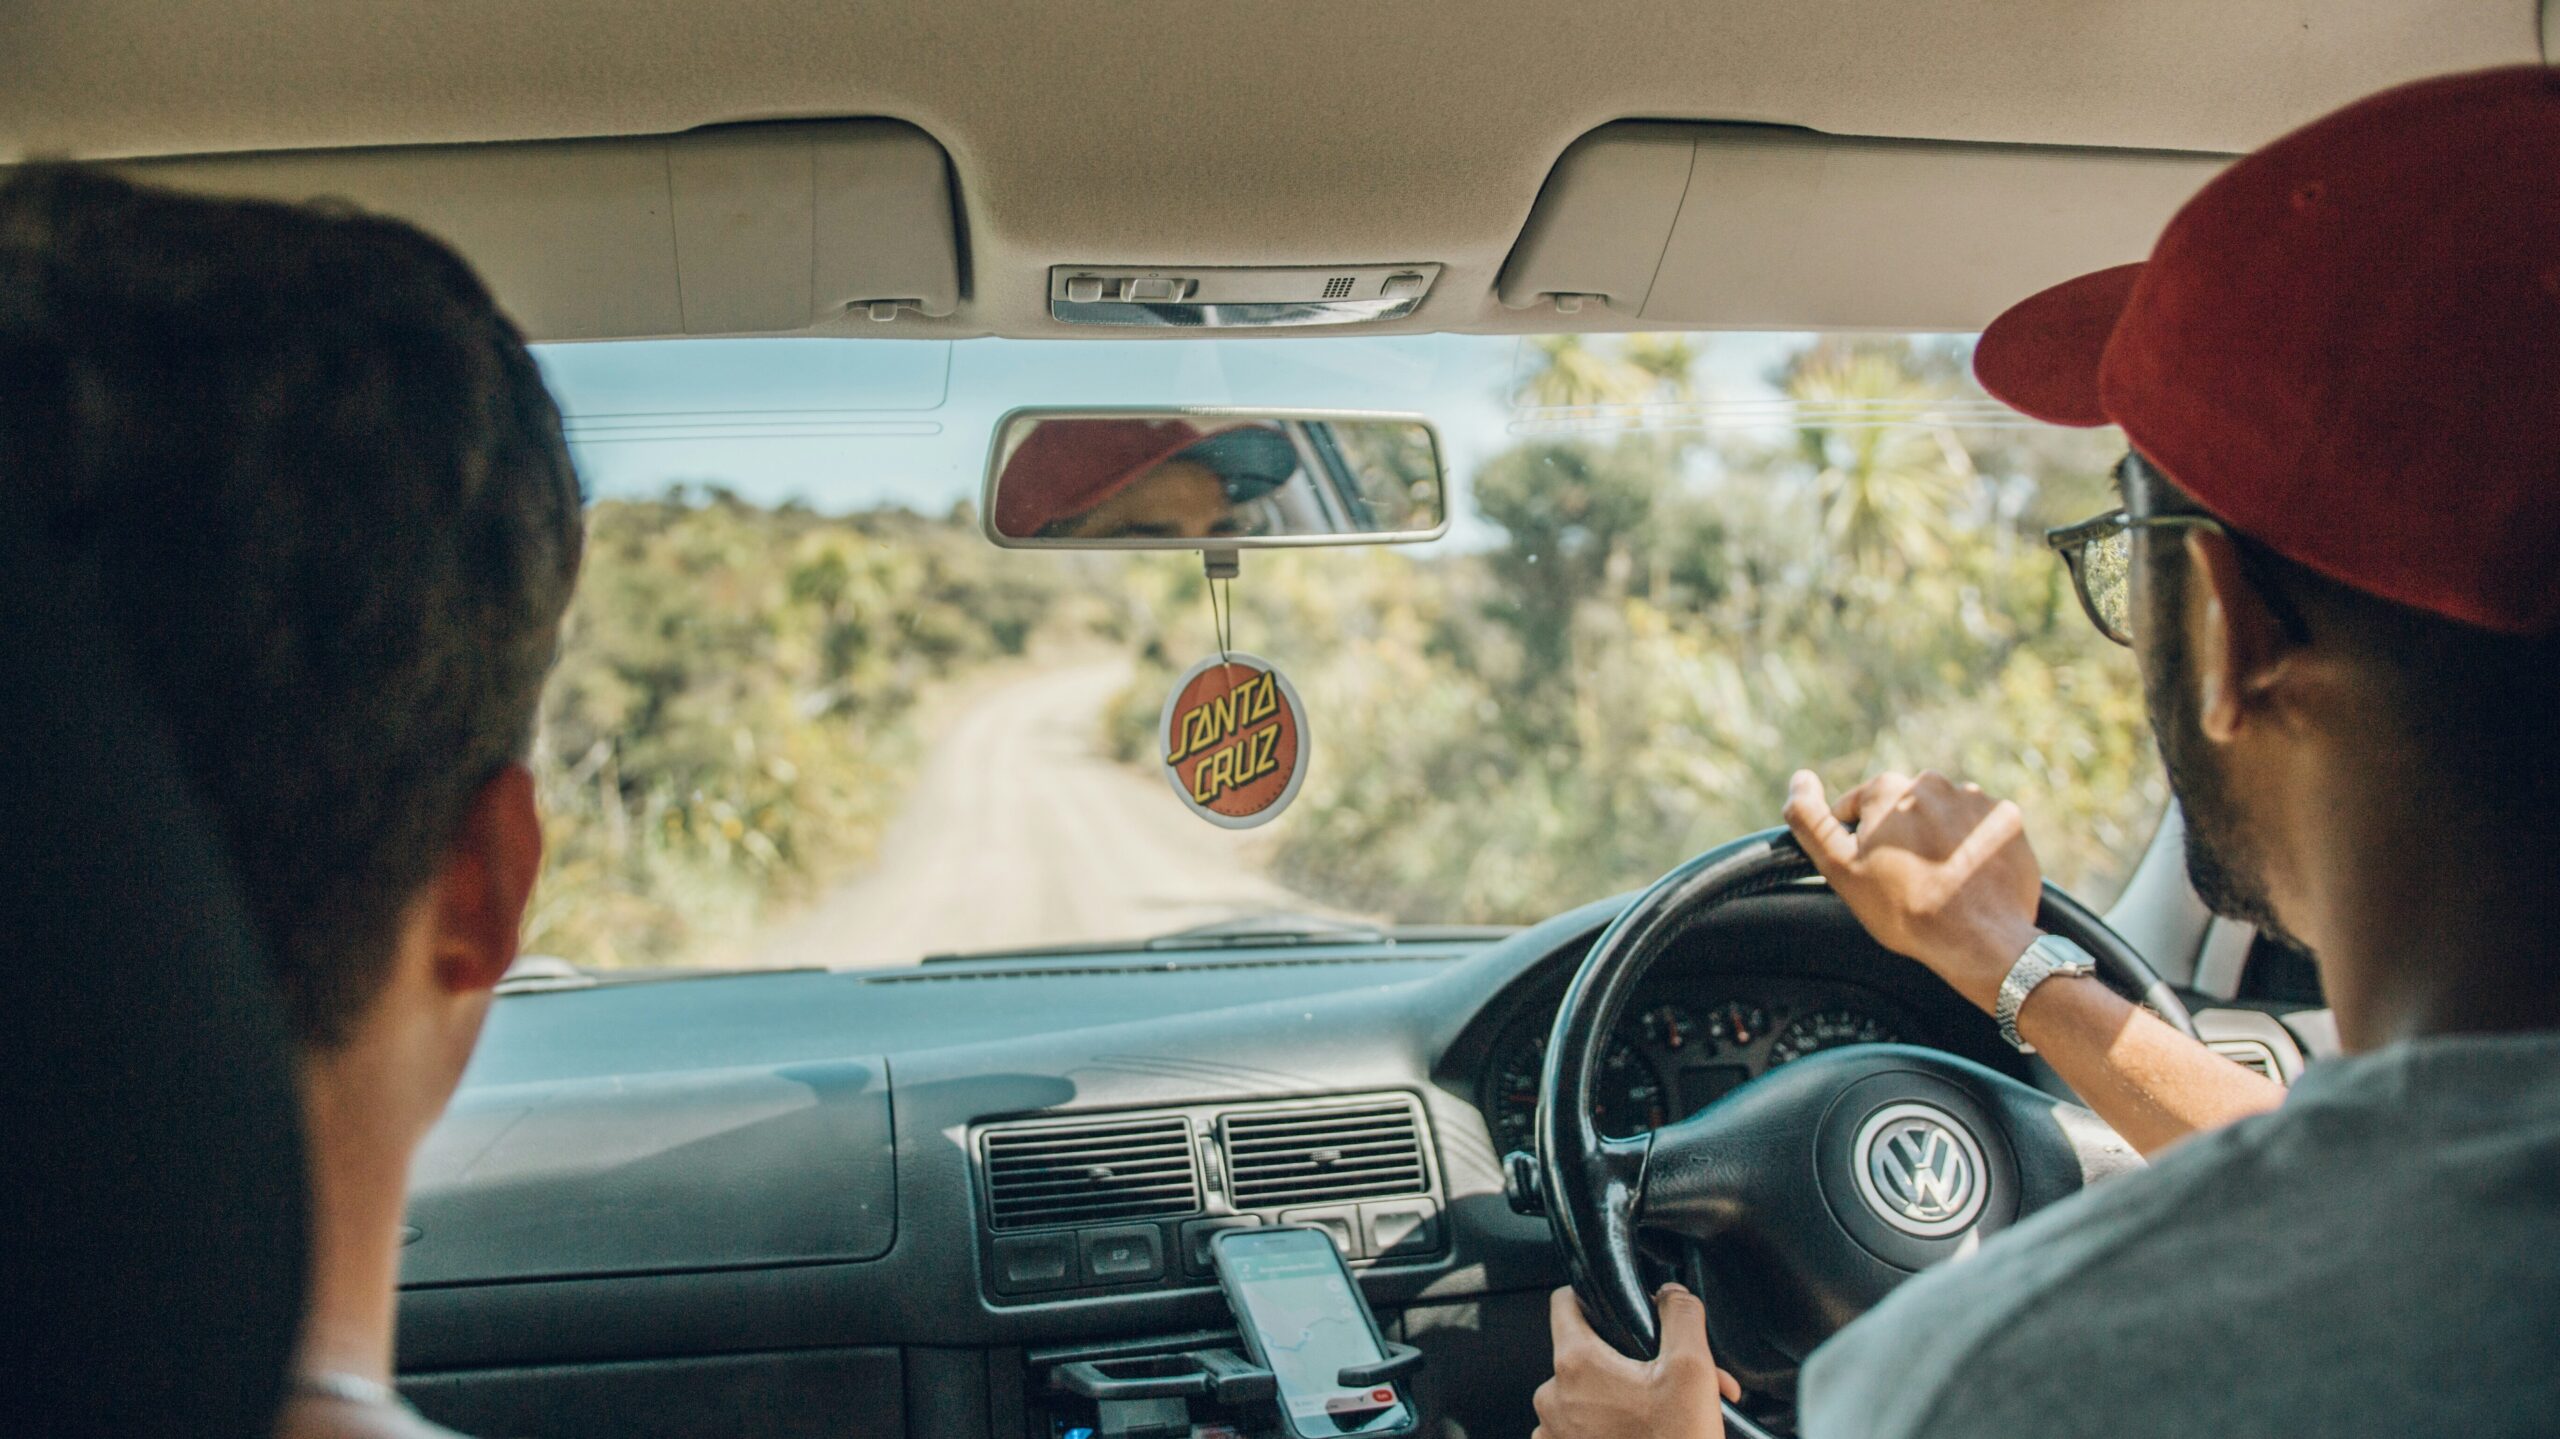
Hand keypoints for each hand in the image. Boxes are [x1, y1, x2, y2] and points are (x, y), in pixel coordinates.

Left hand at [1534, 1285, 1736, 1438]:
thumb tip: (1670, 1293)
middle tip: (1669, 1382)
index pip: (1564, 1304)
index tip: (1610, 1306)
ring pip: (1588, 1397)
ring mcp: (1554, 1435)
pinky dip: (1613, 1429)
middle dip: (1631, 1364)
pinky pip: (1581, 1431)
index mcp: (1576, 1365)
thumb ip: (1680, 1314)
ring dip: (1625, 1400)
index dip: (1591, 1297)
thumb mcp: (1693, 1368)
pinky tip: (1650, 1434)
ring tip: (1665, 1415)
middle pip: (1587, 1356)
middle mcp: (1553, 1398)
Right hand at [1781, 769, 2042, 1013]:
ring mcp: (1975, 800)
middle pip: (1902, 811)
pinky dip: (1972, 848)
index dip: (1857, 843)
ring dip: (1937, 841)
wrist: (1981, 939)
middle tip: (1906, 882)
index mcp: (1888, 789)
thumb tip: (1799, 779)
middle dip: (1900, 839)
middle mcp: (1933, 782)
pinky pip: (1979, 829)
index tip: (1872, 873)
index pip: (1856, 808)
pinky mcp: (2008, 820)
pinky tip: (1969, 878)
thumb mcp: (1840, 869)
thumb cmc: (1904, 908)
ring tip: (1942, 882)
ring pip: (1942, 818)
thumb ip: (1810, 820)